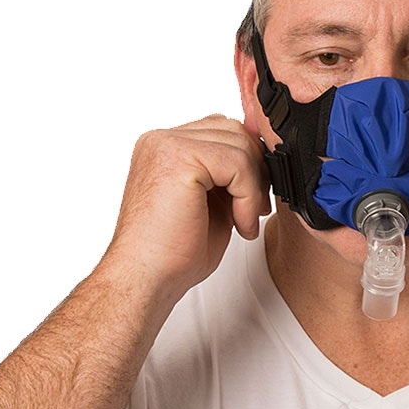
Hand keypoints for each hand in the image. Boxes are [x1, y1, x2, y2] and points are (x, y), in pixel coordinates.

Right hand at [98, 115, 270, 307]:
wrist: (146, 278)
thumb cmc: (171, 252)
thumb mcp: (210, 202)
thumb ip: (227, 175)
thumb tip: (262, 161)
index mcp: (165, 147)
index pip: (222, 131)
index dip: (247, 163)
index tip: (253, 200)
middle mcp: (161, 140)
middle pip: (234, 130)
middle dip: (255, 170)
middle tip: (255, 209)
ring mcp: (166, 145)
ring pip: (239, 144)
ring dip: (253, 186)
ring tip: (243, 220)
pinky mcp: (178, 158)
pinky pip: (237, 163)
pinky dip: (248, 196)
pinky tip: (239, 224)